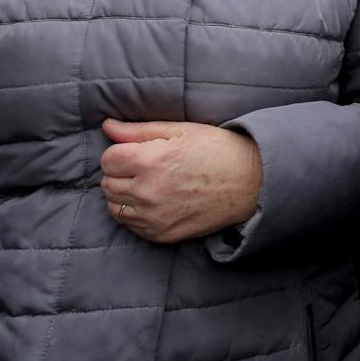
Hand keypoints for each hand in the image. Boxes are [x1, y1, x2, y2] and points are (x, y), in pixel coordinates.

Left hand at [100, 119, 263, 244]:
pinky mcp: (161, 234)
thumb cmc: (219, 150)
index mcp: (151, 160)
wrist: (252, 182)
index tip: (138, 152)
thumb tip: (107, 126)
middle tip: (146, 168)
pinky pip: (130, 225)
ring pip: (114, 207)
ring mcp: (154, 216)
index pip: (108, 160)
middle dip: (121, 174)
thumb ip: (139, 130)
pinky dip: (136, 214)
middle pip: (108, 184)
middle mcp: (148, 191)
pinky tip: (156, 202)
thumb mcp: (182, 131)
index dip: (121, 153)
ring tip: (150, 185)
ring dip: (125, 195)